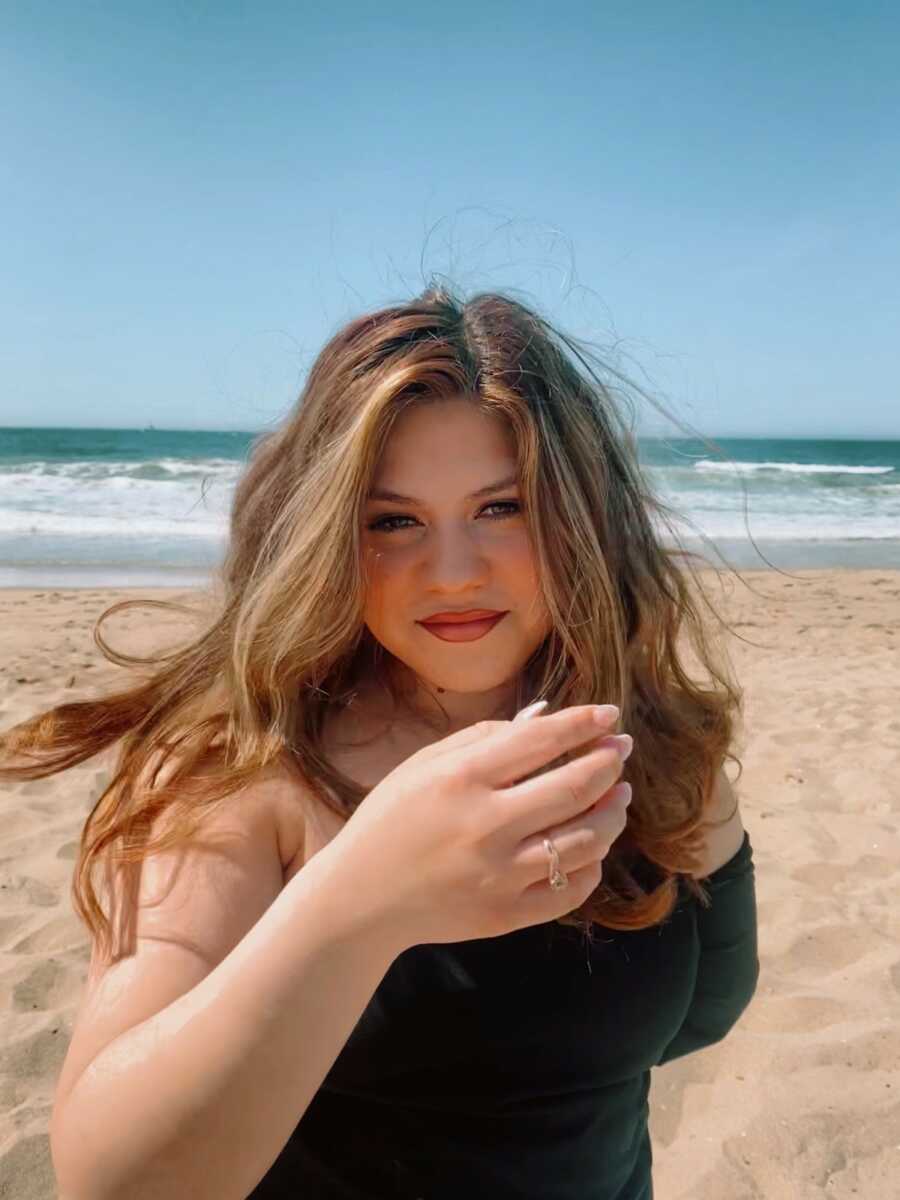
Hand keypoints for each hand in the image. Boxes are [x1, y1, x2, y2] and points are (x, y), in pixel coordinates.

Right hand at [326, 704, 630, 948]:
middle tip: (621, 750)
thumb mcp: (423, 764)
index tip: (609, 716)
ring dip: (612, 813)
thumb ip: (484, 737)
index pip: (541, 741)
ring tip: (619, 795)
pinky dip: (592, 863)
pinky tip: (592, 844)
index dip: (583, 725)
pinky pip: (572, 888)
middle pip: (574, 789)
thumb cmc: (390, 820)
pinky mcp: (507, 914)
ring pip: (585, 841)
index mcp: (461, 778)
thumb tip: (544, 717)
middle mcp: (485, 825)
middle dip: (608, 763)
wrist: (361, 898)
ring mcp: (500, 874)